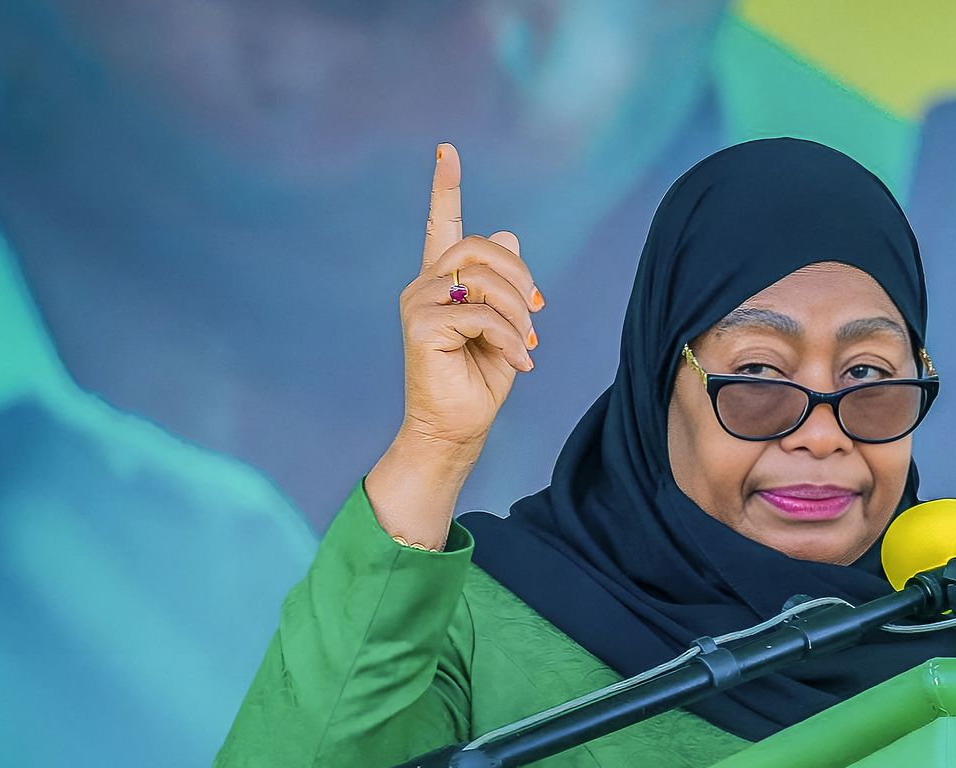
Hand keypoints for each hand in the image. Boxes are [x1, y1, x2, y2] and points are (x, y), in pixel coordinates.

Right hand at [398, 142, 542, 459]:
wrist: (457, 429)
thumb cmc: (480, 380)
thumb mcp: (505, 327)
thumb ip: (506, 286)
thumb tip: (513, 234)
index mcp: (443, 282)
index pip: (442, 225)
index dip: (446, 188)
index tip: (447, 151)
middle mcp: (424, 285)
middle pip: (479, 248)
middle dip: (519, 277)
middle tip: (537, 312)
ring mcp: (417, 303)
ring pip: (484, 282)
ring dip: (518, 315)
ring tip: (527, 345)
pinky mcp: (421, 326)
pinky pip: (481, 315)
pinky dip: (510, 338)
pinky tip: (520, 361)